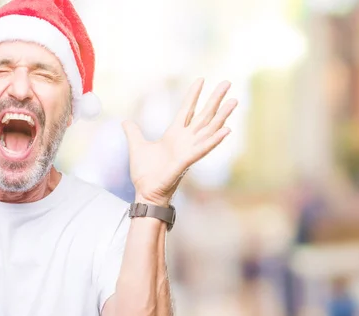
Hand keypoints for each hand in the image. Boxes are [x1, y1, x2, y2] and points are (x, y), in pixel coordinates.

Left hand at [123, 79, 237, 205]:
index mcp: (174, 134)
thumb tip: (125, 121)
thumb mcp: (136, 146)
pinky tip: (226, 130)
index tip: (201, 79)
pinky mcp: (186, 161)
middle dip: (215, 99)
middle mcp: (185, 140)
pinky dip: (214, 139)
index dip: (193, 95)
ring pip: (209, 129)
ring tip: (234, 101)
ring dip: (222, 115)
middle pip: (204, 115)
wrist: (145, 192)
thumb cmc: (145, 173)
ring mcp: (188, 150)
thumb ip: (133, 133)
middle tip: (227, 82)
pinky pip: (203, 148)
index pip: (187, 109)